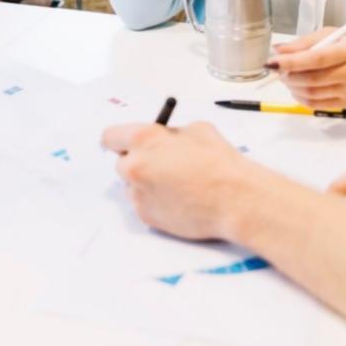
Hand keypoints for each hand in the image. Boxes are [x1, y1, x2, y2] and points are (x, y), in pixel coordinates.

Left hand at [101, 121, 252, 239]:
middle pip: (120, 163)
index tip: (125, 144)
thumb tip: (162, 138)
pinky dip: (155, 201)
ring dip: (145, 183)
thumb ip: (170, 133)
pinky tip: (178, 199)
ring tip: (175, 185)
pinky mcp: (146, 216)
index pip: (110, 137)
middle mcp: (135, 166)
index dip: (119, 140)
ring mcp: (138, 194)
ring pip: (131, 186)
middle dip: (137, 162)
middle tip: (159, 164)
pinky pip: (143, 204)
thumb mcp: (196, 129)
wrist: (235, 199)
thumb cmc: (220, 163)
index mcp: (144, 139)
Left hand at [269, 29, 345, 107]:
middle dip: (288, 75)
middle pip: (312, 79)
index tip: (272, 61)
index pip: (316, 58)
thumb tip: (278, 50)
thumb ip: (306, 42)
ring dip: (292, 87)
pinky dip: (302, 98)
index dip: (291, 62)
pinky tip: (297, 89)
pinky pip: (319, 105)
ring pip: (313, 94)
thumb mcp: (336, 34)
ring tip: (286, 77)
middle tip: (277, 68)